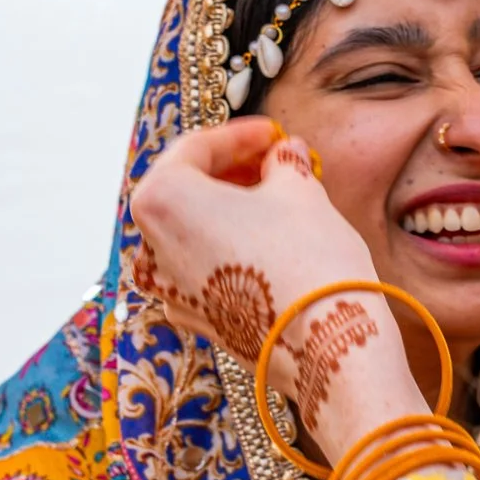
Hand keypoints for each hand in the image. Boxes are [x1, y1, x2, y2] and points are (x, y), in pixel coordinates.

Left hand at [129, 121, 426, 456]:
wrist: (329, 348)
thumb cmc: (310, 260)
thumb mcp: (300, 191)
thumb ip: (283, 163)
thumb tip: (284, 154)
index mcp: (162, 200)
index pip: (196, 149)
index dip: (239, 135)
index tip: (273, 132)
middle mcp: (151, 247)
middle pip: (186, 193)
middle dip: (230, 172)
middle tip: (273, 161)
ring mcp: (169, 291)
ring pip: (193, 234)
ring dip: (229, 211)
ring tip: (276, 201)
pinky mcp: (195, 321)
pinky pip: (204, 270)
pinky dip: (229, 249)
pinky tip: (268, 244)